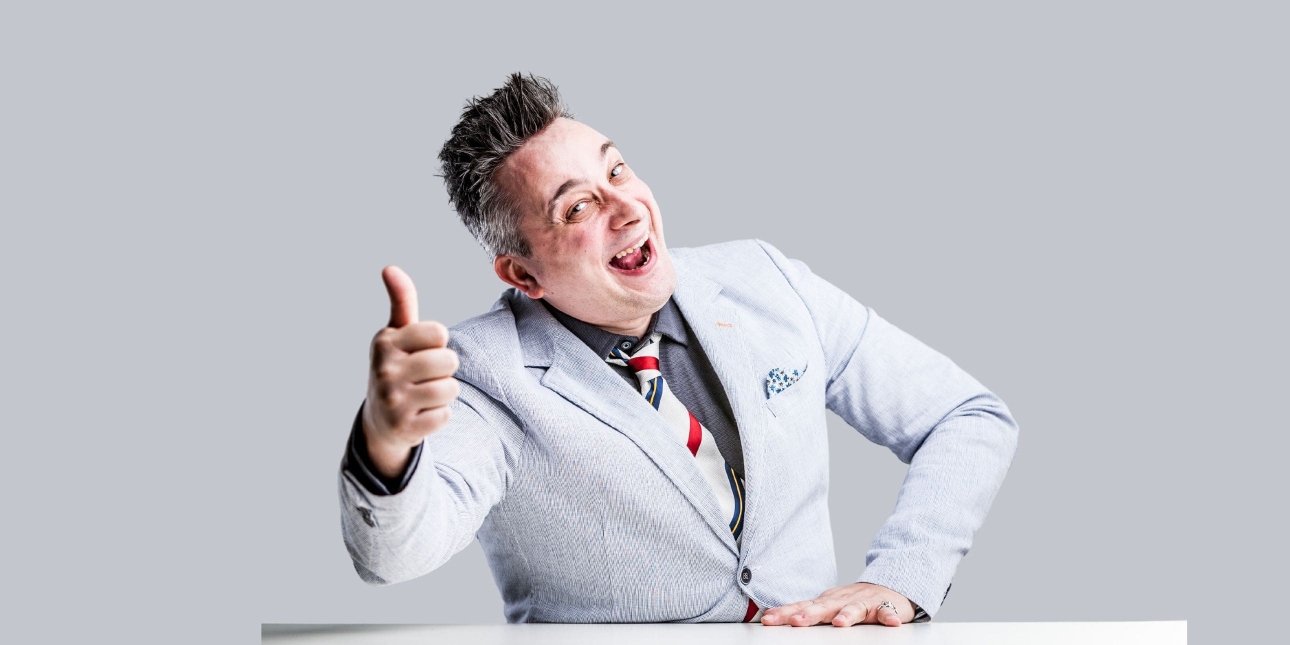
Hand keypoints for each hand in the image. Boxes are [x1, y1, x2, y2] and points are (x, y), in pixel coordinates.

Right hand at [361, 266, 460, 478]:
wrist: (378, 420)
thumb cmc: (395, 367)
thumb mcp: (395, 334)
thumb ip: (401, 301)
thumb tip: (390, 267)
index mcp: (385, 342)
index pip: (439, 332)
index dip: (438, 343)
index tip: (421, 351)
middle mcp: (384, 370)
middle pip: (449, 360)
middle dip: (444, 369)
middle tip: (424, 376)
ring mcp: (393, 400)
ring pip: (450, 389)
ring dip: (444, 393)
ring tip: (423, 395)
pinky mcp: (404, 427)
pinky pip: (445, 415)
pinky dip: (439, 416)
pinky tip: (420, 414)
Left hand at [760, 582, 913, 627]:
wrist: (887, 587)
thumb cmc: (852, 601)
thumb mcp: (827, 605)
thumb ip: (807, 612)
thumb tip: (773, 619)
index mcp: (825, 601)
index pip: (801, 606)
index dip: (784, 613)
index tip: (768, 620)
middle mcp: (841, 600)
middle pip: (824, 607)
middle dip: (809, 614)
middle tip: (797, 621)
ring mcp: (863, 602)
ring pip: (855, 608)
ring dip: (847, 615)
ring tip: (840, 623)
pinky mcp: (884, 606)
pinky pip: (886, 611)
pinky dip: (888, 616)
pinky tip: (891, 622)